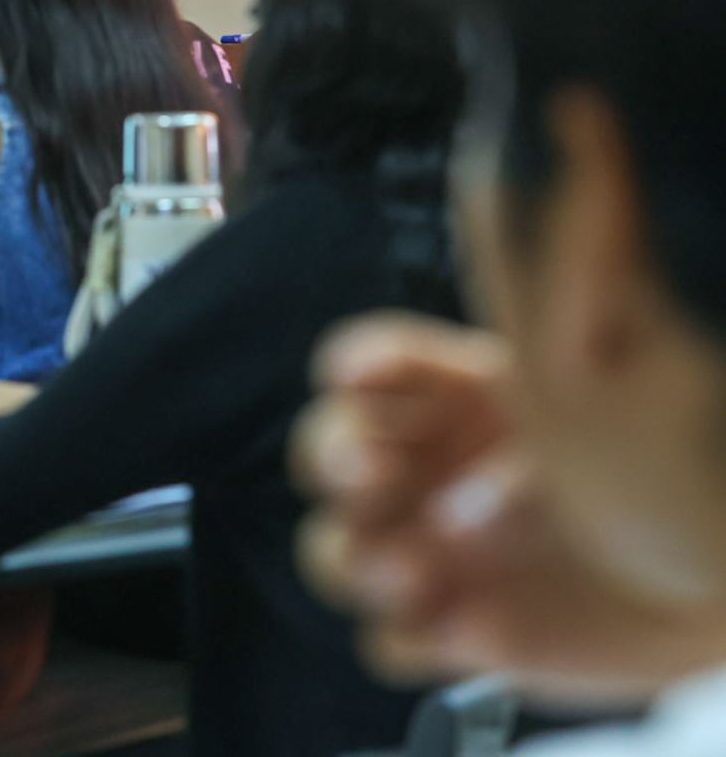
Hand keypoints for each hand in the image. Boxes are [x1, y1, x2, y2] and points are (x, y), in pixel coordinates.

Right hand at [292, 313, 709, 704]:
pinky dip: (414, 635)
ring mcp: (428, 554)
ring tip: (416, 567)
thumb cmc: (678, 474)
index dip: (355, 366)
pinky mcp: (448, 634)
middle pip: (327, 452)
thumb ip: (532, 415)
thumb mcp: (604, 413)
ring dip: (360, 558)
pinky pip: (389, 641)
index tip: (357, 373)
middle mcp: (425, 470)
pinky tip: (465, 625)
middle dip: (334, 458)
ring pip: (334, 551)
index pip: (370, 366)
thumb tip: (464, 480)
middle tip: (370, 473)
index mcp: (456, 395)